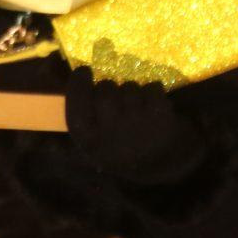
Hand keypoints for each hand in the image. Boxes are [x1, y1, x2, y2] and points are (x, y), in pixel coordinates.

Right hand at [62, 69, 208, 185]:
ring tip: (135, 108)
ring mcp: (136, 124)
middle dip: (109, 87)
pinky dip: (153, 92)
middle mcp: (110, 133)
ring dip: (132, 92)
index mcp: (88, 140)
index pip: (75, 102)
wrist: (161, 165)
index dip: (78, 83)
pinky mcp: (160, 117)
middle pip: (105, 89)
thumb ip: (84, 117)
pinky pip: (151, 88)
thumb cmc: (121, 149)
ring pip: (129, 86)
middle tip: (114, 96)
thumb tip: (78, 83)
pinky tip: (152, 107)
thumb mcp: (94, 143)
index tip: (83, 72)